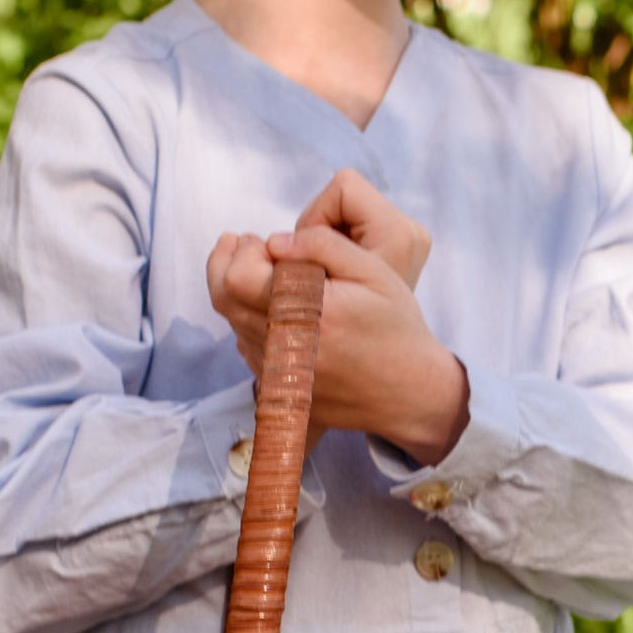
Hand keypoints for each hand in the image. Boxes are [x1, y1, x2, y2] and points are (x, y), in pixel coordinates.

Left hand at [208, 173, 470, 462]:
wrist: (408, 392)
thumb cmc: (395, 327)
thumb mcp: (373, 272)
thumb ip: (323, 246)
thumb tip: (276, 241)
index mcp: (307, 312)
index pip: (237, 278)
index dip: (241, 252)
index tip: (261, 241)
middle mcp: (284, 346)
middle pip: (223, 299)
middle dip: (226, 264)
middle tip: (246, 244)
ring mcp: (277, 372)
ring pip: (232, 323)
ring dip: (238, 293)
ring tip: (265, 272)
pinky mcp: (278, 388)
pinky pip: (248, 348)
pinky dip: (251, 320)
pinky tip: (276, 308)